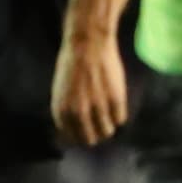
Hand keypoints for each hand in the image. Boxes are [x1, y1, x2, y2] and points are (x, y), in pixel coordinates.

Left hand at [53, 26, 129, 147]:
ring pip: (107, 132)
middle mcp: (78, 112)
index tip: (86, 130)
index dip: (80, 135)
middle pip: (90, 140)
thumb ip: (66, 110)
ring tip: (108, 114)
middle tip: (100, 124)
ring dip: (108, 126)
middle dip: (95, 134)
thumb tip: (72, 130)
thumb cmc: (72, 63)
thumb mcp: (61, 90)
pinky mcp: (116, 99)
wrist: (88, 43)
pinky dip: (119, 115)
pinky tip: (116, 103)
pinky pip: (120, 119)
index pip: (72, 137)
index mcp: (62, 111)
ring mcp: (98, 107)